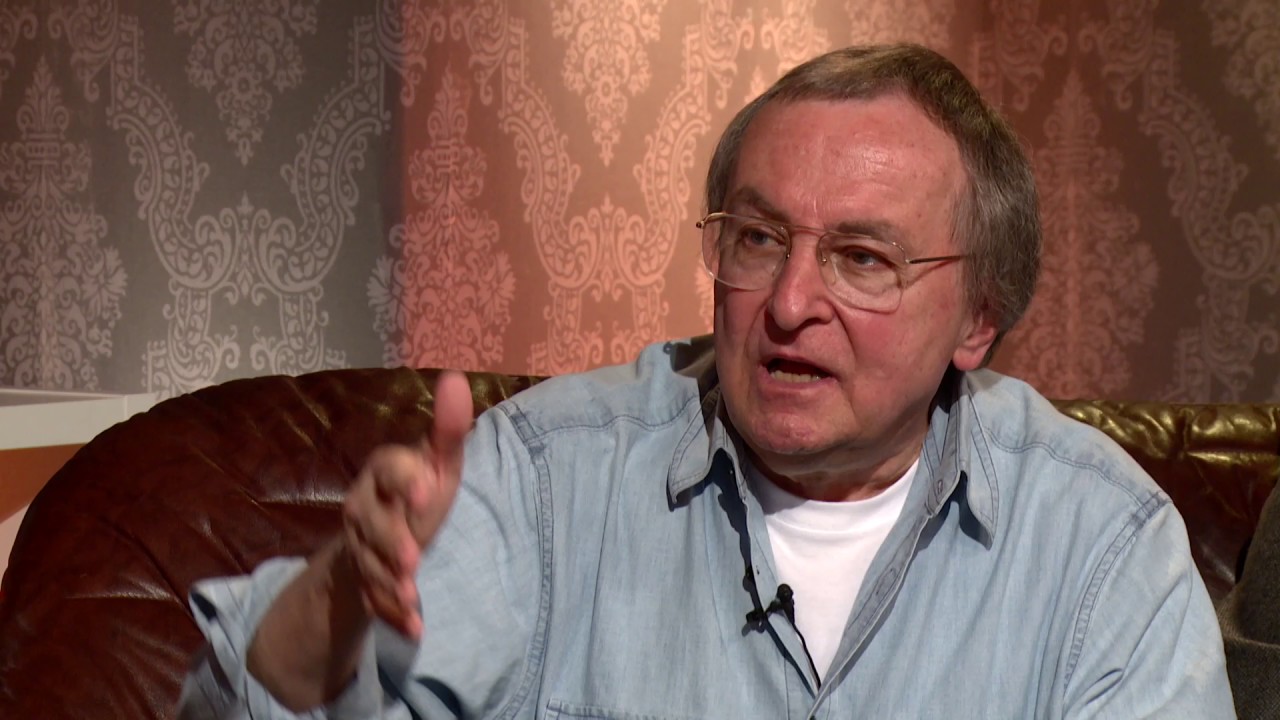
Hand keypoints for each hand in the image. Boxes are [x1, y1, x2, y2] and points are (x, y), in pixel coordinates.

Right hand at [341, 370, 473, 638]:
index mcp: (383, 473)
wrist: (383, 535)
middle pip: (370, 524)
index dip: (405, 480)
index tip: (428, 492)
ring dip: (388, 584)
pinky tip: (413, 629)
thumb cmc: (418, 489)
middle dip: (389, 541)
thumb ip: (447, 429)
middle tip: (412, 558)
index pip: (388, 469)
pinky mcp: (364, 582)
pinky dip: (393, 616)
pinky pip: (373, 601)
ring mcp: (359, 548)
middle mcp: (363, 508)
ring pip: (368, 566)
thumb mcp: (437, 463)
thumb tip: (456, 377)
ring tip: (411, 598)